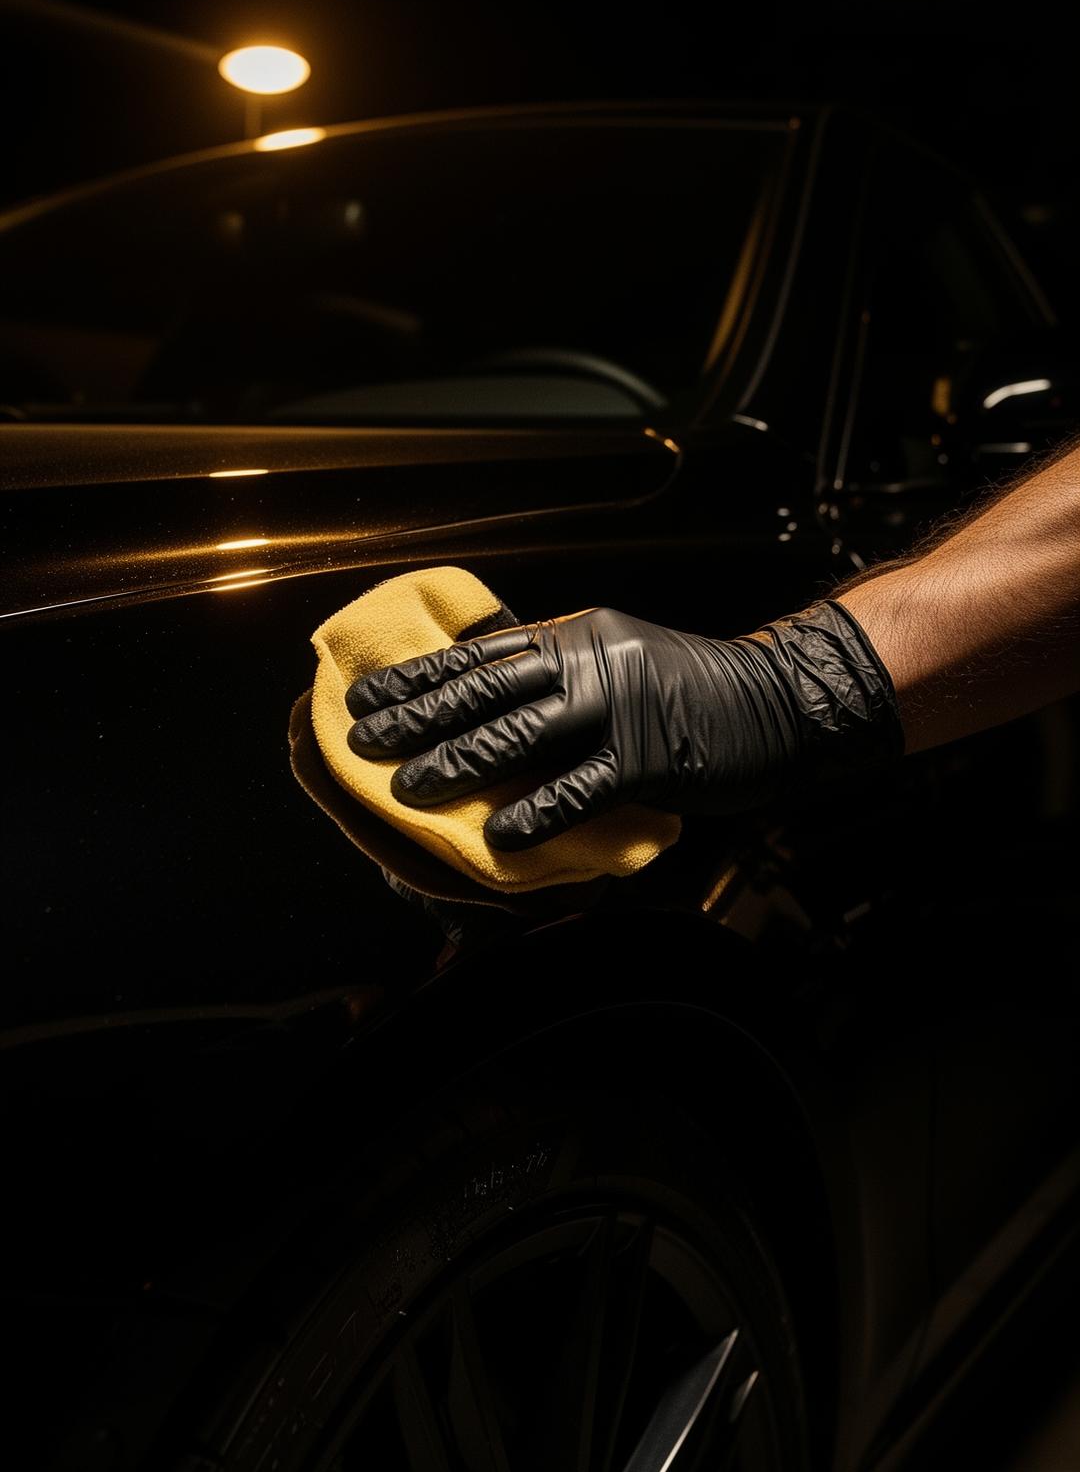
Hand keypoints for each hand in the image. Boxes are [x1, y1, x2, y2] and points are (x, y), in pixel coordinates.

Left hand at [346, 601, 901, 849]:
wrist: (780, 700)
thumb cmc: (692, 690)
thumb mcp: (621, 657)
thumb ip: (561, 673)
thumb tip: (490, 699)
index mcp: (577, 635)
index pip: (480, 653)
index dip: (419, 676)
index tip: (367, 695)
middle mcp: (590, 660)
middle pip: (485, 688)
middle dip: (418, 717)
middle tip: (362, 741)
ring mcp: (619, 708)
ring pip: (518, 734)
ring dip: (457, 763)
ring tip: (406, 788)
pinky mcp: (648, 758)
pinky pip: (578, 789)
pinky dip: (535, 812)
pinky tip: (496, 836)